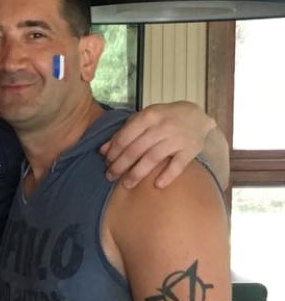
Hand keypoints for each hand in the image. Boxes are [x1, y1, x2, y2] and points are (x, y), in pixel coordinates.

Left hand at [100, 101, 215, 188]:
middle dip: (120, 165)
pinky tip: (157, 185)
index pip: (125, 137)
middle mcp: (163, 126)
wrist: (196, 116)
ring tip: (126, 185)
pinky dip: (167, 175)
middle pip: (136, 149)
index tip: (107, 163)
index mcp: (149, 116)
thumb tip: (102, 151)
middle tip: (110, 176)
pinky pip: (178, 164)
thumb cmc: (163, 119)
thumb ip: (123, 133)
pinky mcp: (191, 149)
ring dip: (137, 173)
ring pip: (153, 158)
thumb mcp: (143, 119)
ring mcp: (178, 137)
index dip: (113, 152)